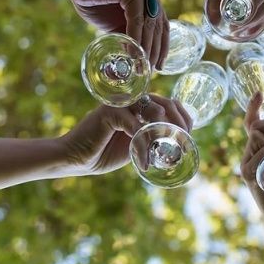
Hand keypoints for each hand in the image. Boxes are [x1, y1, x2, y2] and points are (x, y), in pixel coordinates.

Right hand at [59, 94, 193, 175]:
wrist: (75, 158)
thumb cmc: (103, 152)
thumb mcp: (135, 146)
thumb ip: (151, 139)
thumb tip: (177, 141)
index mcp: (139, 107)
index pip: (169, 104)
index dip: (183, 117)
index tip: (189, 136)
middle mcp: (132, 101)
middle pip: (166, 104)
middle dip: (179, 123)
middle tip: (183, 142)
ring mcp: (121, 104)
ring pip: (154, 112)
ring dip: (163, 133)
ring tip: (164, 150)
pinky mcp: (110, 112)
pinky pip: (135, 126)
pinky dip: (143, 146)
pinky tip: (144, 163)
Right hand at [66, 0, 169, 68]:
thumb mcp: (118, 20)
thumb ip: (131, 31)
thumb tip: (139, 55)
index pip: (162, 23)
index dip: (162, 46)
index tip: (159, 65)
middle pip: (159, 24)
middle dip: (156, 50)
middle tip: (151, 70)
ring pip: (149, 24)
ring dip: (146, 48)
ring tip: (142, 66)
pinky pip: (137, 19)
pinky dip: (135, 38)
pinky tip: (133, 53)